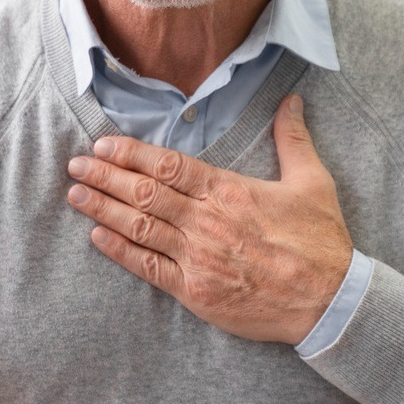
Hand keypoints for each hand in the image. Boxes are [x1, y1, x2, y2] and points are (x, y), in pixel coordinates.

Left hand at [65, 95, 353, 344]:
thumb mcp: (313, 182)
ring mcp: (198, 258)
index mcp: (229, 191)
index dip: (131, 154)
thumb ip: (293, 139)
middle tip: (75, 165)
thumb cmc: (321, 242)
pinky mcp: (195, 292)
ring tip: (76, 194)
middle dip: (105, 176)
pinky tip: (98, 237)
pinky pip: (149, 268)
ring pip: (140, 227)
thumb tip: (292, 101)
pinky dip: (120, 251)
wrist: (328, 301)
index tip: (103, 145)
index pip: (168, 165)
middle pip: (144, 193)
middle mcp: (207, 222)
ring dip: (103, 209)